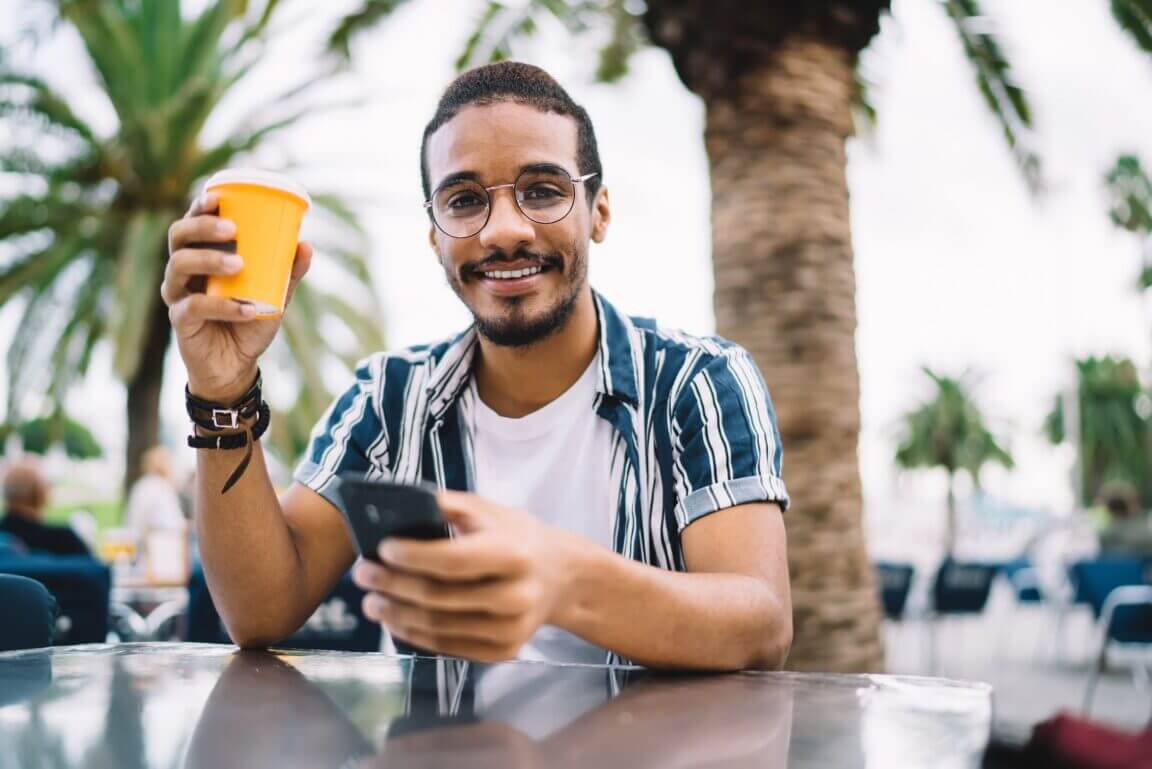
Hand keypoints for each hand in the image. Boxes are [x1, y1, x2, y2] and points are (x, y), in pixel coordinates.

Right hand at [162, 191, 312, 401]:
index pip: (192, 223)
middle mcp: (183, 271)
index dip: (199, 207)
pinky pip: (195, 307)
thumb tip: (305, 244)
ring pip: (179, 266)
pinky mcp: (181, 321)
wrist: (237, 365)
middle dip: (201, 226)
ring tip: (239, 264)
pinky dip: (223, 306)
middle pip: (177, 237)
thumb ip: (287, 272)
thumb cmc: (250, 322)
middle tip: (232, 229)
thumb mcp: (274, 294)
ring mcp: (178, 295)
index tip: (218, 197)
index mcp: (202, 255)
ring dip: (209, 259)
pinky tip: (248, 309)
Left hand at [352, 491, 573, 661]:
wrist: (560, 578)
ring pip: (439, 625)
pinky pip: (450, 647)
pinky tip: (396, 619)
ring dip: (397, 613)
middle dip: (393, 584)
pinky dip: (415, 635)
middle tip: (363, 574)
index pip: (454, 559)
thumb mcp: (493, 512)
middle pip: (440, 595)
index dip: (414, 556)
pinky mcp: (504, 650)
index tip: (382, 548)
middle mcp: (517, 594)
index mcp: (515, 553)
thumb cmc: (517, 538)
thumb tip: (399, 504)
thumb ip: (450, 505)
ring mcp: (512, 628)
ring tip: (371, 600)